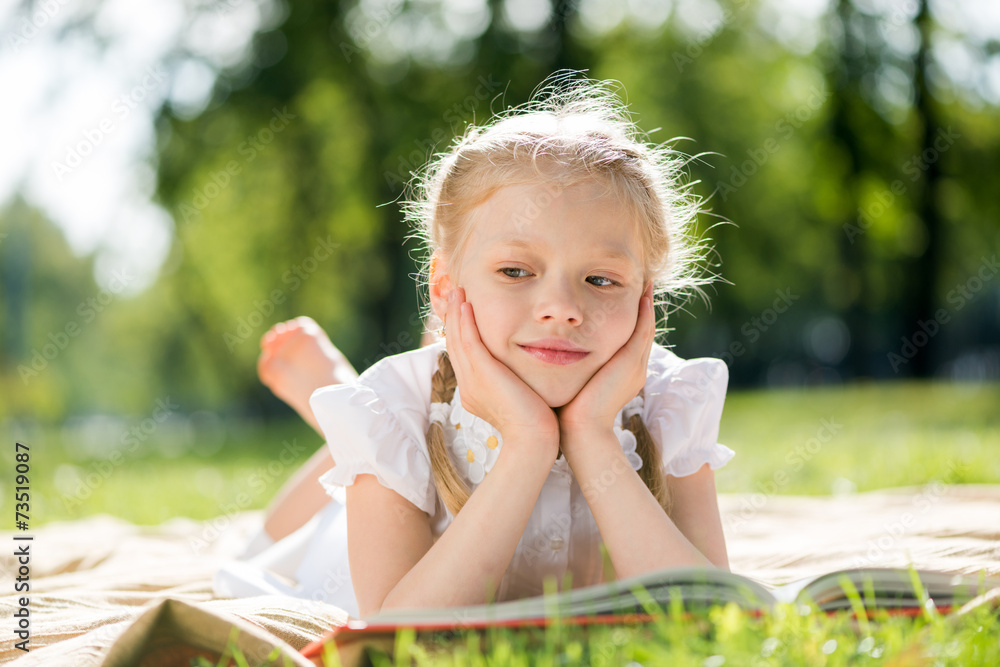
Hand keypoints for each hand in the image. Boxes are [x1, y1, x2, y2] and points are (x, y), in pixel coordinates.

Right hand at [445, 288, 559, 454]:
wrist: (536, 439)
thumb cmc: (539, 423)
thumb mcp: (522, 397)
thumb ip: (517, 381)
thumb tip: (525, 372)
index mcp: (475, 391)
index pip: (462, 355)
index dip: (460, 330)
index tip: (463, 310)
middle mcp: (468, 385)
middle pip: (454, 344)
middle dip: (453, 317)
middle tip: (454, 293)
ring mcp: (472, 381)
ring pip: (457, 340)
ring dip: (456, 313)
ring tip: (458, 290)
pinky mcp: (482, 375)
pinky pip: (468, 342)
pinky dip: (465, 322)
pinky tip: (466, 304)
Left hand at [556, 283, 654, 439]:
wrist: (579, 431)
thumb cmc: (568, 411)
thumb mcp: (573, 382)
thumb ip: (572, 366)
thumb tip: (553, 351)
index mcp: (623, 373)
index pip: (630, 339)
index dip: (629, 317)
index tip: (621, 296)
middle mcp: (634, 368)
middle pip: (642, 329)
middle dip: (641, 306)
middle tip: (640, 281)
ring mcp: (635, 365)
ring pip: (646, 326)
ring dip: (646, 303)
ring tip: (642, 280)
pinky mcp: (631, 361)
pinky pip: (643, 329)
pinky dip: (644, 310)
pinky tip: (641, 292)